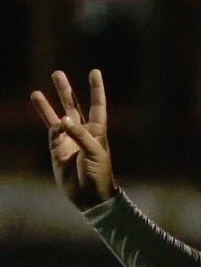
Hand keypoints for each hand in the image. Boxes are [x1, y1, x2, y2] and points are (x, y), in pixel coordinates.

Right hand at [30, 70, 115, 210]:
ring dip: (47, 105)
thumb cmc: (99, 172)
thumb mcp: (94, 151)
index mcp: (98, 129)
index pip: (97, 104)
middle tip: (57, 73)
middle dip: (65, 90)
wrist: (90, 195)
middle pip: (73, 105)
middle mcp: (82, 131)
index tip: (94, 71)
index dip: (96, 88)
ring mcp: (68, 140)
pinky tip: (54, 123)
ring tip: (36, 91)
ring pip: (56, 117)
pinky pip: (52, 134)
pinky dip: (52, 127)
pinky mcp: (57, 150)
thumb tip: (62, 119)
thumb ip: (79, 134)